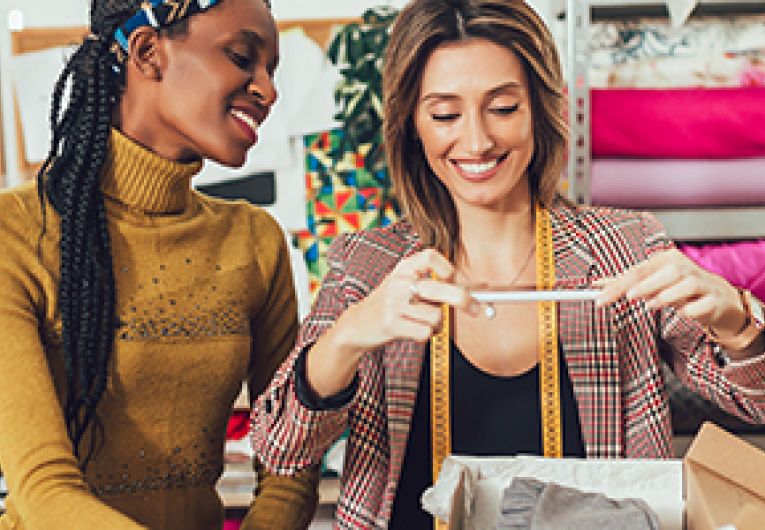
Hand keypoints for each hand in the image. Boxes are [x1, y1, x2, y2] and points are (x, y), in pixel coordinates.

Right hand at [306, 249, 472, 397]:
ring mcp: (394, 303)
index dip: (447, 269)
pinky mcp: (391, 324)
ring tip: (423, 322)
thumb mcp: (405, 285)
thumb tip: (478, 287)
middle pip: (441, 289)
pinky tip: (414, 331)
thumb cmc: (390, 305)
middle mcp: (398, 282)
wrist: (356, 325)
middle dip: (464, 300)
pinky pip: (425, 332)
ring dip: (436, 324)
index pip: (430, 256)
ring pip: (435, 316)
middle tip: (475, 309)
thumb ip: (435, 284)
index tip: (454, 281)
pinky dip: (426, 335)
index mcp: (404, 268)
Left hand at [596, 249, 745, 335]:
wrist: (715, 298)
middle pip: (667, 272)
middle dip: (647, 284)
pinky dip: (691, 310)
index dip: (618, 285)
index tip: (601, 298)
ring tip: (651, 305)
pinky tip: (683, 312)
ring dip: (667, 295)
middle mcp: (685, 268)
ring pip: (687, 285)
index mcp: (666, 260)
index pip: (638, 271)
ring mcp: (702, 283)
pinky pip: (702, 305)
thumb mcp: (650, 283)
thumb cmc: (676, 288)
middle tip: (630, 296)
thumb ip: (625, 283)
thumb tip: (597, 284)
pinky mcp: (714, 301)